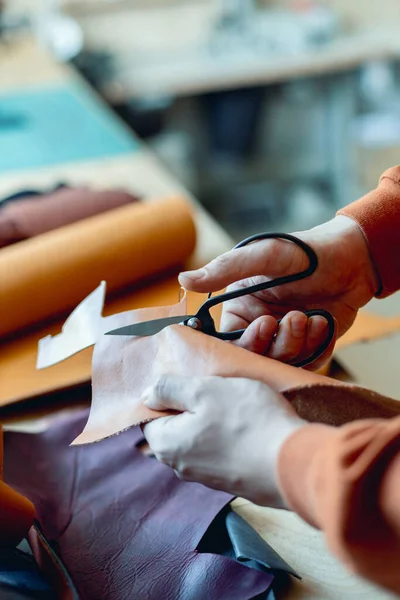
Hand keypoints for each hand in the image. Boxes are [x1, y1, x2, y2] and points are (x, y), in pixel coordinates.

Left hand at [142, 375, 304, 506]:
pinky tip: (248, 425)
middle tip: (218, 390)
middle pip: (176, 428)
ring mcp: (208, 478)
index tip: (192, 383)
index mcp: (166, 445)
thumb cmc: (247, 420)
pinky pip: (221, 452)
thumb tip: (146, 395)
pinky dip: (229, 437)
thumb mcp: (204, 389)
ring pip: (200, 439)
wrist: (293, 463)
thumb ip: (170, 389)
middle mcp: (181, 467)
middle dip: (192, 408)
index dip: (169, 395)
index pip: (151, 416)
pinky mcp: (233, 481)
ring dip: (213, 421)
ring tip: (237, 405)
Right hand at [179, 216, 379, 369]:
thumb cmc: (304, 253)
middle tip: (295, 319)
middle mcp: (259, 327)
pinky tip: (324, 321)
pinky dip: (317, 346)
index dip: (247, 342)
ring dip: (299, 343)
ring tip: (311, 317)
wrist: (353, 259)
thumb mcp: (264, 256)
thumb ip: (226, 268)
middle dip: (278, 343)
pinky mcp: (309, 348)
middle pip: (257, 358)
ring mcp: (284, 339)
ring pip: (282, 363)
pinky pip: (307, 364)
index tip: (266, 324)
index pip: (231, 341)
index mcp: (241, 309)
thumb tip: (183, 279)